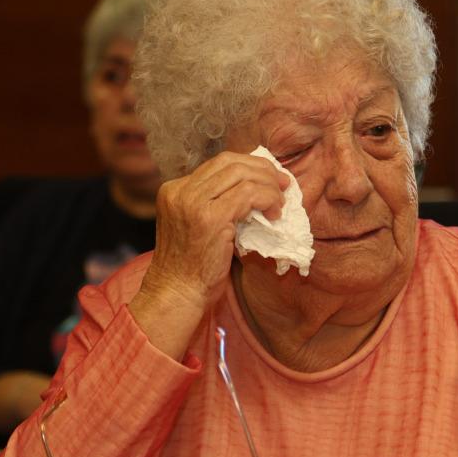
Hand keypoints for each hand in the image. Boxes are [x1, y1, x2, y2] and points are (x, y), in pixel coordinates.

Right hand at [129, 152, 286, 357]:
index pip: (217, 165)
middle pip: (229, 162)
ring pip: (241, 175)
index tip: (270, 177)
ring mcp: (193, 202)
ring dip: (268, 185)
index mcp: (174, 190)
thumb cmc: (191, 268)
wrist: (176, 294)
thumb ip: (213, 205)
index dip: (248, 166)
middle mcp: (180, 191)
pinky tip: (274, 213)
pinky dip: (268, 199)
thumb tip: (253, 191)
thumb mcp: (196, 227)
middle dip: (262, 169)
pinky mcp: (210, 218)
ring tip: (280, 202)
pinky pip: (249, 195)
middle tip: (283, 183)